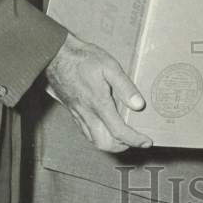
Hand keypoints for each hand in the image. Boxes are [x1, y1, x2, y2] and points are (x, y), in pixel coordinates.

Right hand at [46, 32, 151, 152]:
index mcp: (99, 104)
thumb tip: (138, 104)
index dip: (134, 140)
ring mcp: (78, 114)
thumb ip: (124, 87)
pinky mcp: (72, 111)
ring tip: (123, 137)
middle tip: (135, 140)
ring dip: (110, 143)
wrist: (57, 56)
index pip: (119, 132)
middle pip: (104, 143)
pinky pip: (85, 132)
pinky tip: (105, 127)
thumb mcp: (109, 66)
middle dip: (121, 146)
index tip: (146, 142)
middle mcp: (87, 113)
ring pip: (93, 140)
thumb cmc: (83, 58)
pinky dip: (98, 136)